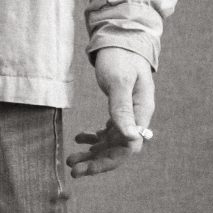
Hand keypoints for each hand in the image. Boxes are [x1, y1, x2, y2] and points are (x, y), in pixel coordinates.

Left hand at [68, 45, 156, 177]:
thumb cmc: (120, 59)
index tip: (87, 168)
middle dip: (97, 162)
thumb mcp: (118, 83)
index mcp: (141, 113)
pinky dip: (93, 138)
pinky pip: (108, 133)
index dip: (109, 161)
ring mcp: (128, 116)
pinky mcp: (118, 111)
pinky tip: (79, 138)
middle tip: (74, 171)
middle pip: (119, 150)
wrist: (120, 41)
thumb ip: (122, 109)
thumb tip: (130, 138)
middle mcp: (137, 118)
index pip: (129, 147)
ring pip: (111, 143)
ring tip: (71, 159)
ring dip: (93, 153)